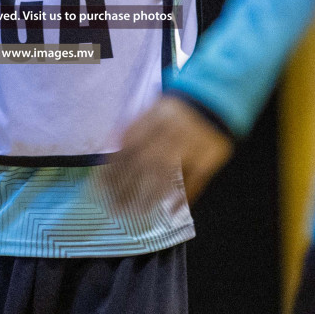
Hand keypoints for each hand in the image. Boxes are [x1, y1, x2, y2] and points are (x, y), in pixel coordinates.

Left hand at [103, 96, 233, 212]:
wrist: (211, 99)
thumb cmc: (176, 110)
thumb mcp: (152, 110)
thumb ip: (132, 128)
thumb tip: (109, 145)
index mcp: (157, 117)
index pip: (130, 146)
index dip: (115, 168)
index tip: (102, 188)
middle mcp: (173, 131)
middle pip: (146, 163)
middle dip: (129, 188)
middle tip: (115, 209)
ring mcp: (193, 145)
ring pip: (169, 174)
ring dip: (151, 197)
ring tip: (136, 214)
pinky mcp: (210, 157)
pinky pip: (196, 181)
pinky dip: (183, 197)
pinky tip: (170, 212)